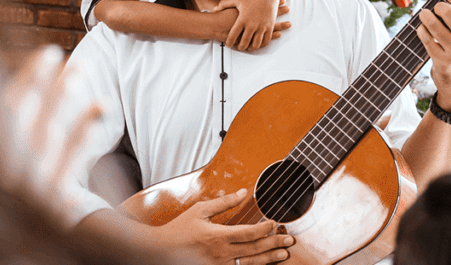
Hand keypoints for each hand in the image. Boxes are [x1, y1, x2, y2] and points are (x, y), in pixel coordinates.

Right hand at [0, 46, 101, 219]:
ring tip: (80, 71)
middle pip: (20, 116)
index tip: (45, 52)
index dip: (24, 79)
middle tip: (58, 53)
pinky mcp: (46, 204)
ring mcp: (22, 186)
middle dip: (41, 82)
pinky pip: (67, 162)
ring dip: (63, 98)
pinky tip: (100, 107)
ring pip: (46, 132)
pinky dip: (83, 132)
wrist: (6, 256)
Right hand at [154, 189, 294, 263]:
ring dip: (269, 259)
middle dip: (274, 244)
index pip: (248, 233)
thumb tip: (243, 192)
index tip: (274, 222)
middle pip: (254, 250)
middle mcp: (220, 253)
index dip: (264, 229)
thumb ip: (223, 203)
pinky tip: (264, 264)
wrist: (162, 251)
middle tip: (289, 240)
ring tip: (283, 255)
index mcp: (217, 236)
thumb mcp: (200, 210)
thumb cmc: (179, 229)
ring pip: (249, 263)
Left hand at [215, 0, 291, 50]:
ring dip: (251, 48)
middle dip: (240, 47)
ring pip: (256, 44)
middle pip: (244, 42)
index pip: (233, 35)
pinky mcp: (270, 27)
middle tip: (238, 47)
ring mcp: (261, 26)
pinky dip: (262, 45)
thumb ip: (224, 4)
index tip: (228, 44)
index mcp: (242, 19)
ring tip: (248, 47)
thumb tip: (214, 9)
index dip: (229, 42)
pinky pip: (266, 41)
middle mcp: (252, 24)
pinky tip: (258, 43)